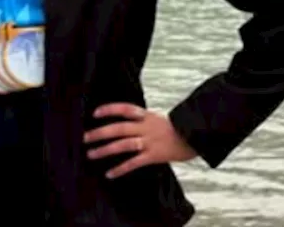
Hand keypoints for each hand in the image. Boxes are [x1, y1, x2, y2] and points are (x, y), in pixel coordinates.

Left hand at [83, 103, 197, 178]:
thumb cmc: (180, 129)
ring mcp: (150, 141)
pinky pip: (134, 162)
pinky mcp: (154, 155)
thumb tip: (130, 122)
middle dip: (100, 132)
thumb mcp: (161, 119)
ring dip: (105, 149)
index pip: (125, 109)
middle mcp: (146, 127)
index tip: (95, 113)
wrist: (198, 135)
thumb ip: (145, 121)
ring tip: (91, 154)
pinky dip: (121, 168)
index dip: (110, 109)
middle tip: (86, 138)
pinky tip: (110, 174)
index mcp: (147, 116)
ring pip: (123, 144)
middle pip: (119, 128)